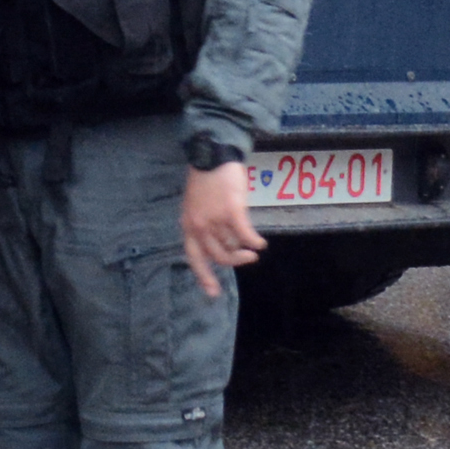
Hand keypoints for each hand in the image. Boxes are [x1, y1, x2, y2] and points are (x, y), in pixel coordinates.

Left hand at [178, 162, 264, 298]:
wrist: (212, 155)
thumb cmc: (205, 179)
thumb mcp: (195, 205)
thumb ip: (203, 224)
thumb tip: (218, 244)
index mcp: (188, 225)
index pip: (195, 258)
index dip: (204, 276)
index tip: (214, 292)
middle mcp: (199, 226)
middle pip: (218, 256)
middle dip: (235, 261)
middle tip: (247, 259)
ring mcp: (215, 220)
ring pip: (232, 246)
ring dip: (245, 250)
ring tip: (253, 249)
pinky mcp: (232, 212)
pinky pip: (245, 236)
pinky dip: (254, 242)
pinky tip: (260, 243)